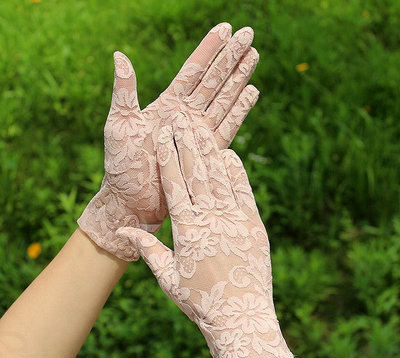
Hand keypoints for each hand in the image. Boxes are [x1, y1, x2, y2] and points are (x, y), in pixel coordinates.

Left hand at [78, 23, 259, 260]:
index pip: (192, 70)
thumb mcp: (119, 123)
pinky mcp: (206, 152)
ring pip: (223, 100)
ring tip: (253, 57)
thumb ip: (125, 91)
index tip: (224, 28)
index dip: (208, 49)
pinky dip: (239, 111)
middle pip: (213, 81)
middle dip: (230, 57)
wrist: (131, 199)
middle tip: (249, 34)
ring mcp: (198, 134)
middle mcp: (186, 116)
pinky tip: (251, 93)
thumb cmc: (121, 164)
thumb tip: (120, 55)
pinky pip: (227, 128)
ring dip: (239, 79)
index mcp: (166, 105)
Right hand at [118, 113, 294, 357]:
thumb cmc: (199, 299)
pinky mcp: (254, 223)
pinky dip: (236, 171)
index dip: (168, 157)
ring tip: (200, 130)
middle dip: (186, 144)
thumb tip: (122, 230)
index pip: (174, 185)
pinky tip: (229, 154)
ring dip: (209, 151)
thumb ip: (147, 248)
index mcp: (186, 230)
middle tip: (180, 121)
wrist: (240, 315)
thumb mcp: (167, 276)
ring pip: (219, 177)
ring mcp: (234, 219)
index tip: (163, 136)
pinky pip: (243, 191)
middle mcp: (210, 219)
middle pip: (196, 173)